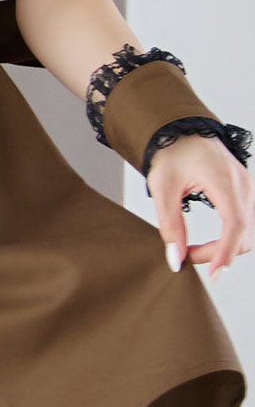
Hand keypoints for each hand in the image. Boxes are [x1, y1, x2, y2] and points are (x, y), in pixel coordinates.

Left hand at [146, 133, 254, 280]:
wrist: (181, 132)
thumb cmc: (171, 154)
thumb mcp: (162, 188)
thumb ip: (169, 225)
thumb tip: (176, 258)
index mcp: (225, 180)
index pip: (235, 225)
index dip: (225, 252)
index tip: (213, 274)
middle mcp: (244, 184)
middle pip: (245, 234)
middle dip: (219, 254)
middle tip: (186, 257)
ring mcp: (248, 188)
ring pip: (248, 232)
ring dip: (224, 248)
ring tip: (193, 250)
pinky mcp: (246, 192)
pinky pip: (246, 224)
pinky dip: (230, 239)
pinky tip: (209, 242)